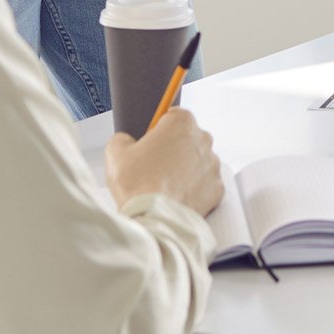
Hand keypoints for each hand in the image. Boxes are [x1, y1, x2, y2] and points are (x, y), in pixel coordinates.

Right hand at [104, 107, 224, 215]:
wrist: (154, 218)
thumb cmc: (138, 185)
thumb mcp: (115, 152)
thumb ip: (123, 138)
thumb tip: (126, 141)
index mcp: (182, 123)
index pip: (173, 116)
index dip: (159, 129)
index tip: (152, 140)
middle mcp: (203, 139)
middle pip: (187, 138)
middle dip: (173, 149)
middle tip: (153, 166)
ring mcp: (213, 164)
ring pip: (197, 161)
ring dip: (184, 169)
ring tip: (163, 184)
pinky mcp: (217, 187)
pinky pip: (205, 183)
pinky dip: (194, 188)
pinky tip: (176, 195)